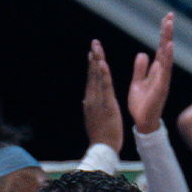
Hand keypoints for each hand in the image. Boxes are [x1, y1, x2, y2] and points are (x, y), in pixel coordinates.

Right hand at [83, 40, 124, 154]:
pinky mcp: (107, 105)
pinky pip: (105, 87)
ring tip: (97, 48)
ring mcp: (98, 101)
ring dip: (97, 61)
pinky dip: (103, 75)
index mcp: (90, 101)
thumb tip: (84, 102)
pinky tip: (102, 64)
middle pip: (92, 74)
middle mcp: (92, 99)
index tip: (91, 53)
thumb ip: (89, 109)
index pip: (91, 80)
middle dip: (93, 58)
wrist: (102, 148)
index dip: (91, 66)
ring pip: (97, 78)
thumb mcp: (93, 120)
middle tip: (94, 43)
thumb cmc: (101, 136)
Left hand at [128, 13, 175, 134]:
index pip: (160, 48)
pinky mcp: (161, 87)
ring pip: (166, 56)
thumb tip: (143, 54)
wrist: (142, 122)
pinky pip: (165, 70)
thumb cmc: (141, 104)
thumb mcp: (137, 82)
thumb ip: (140, 69)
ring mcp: (163, 79)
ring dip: (167, 40)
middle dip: (167, 32)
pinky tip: (168, 46)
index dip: (163, 34)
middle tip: (170, 15)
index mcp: (156, 70)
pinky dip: (167, 58)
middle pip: (165, 48)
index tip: (166, 19)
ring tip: (169, 25)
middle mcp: (162, 72)